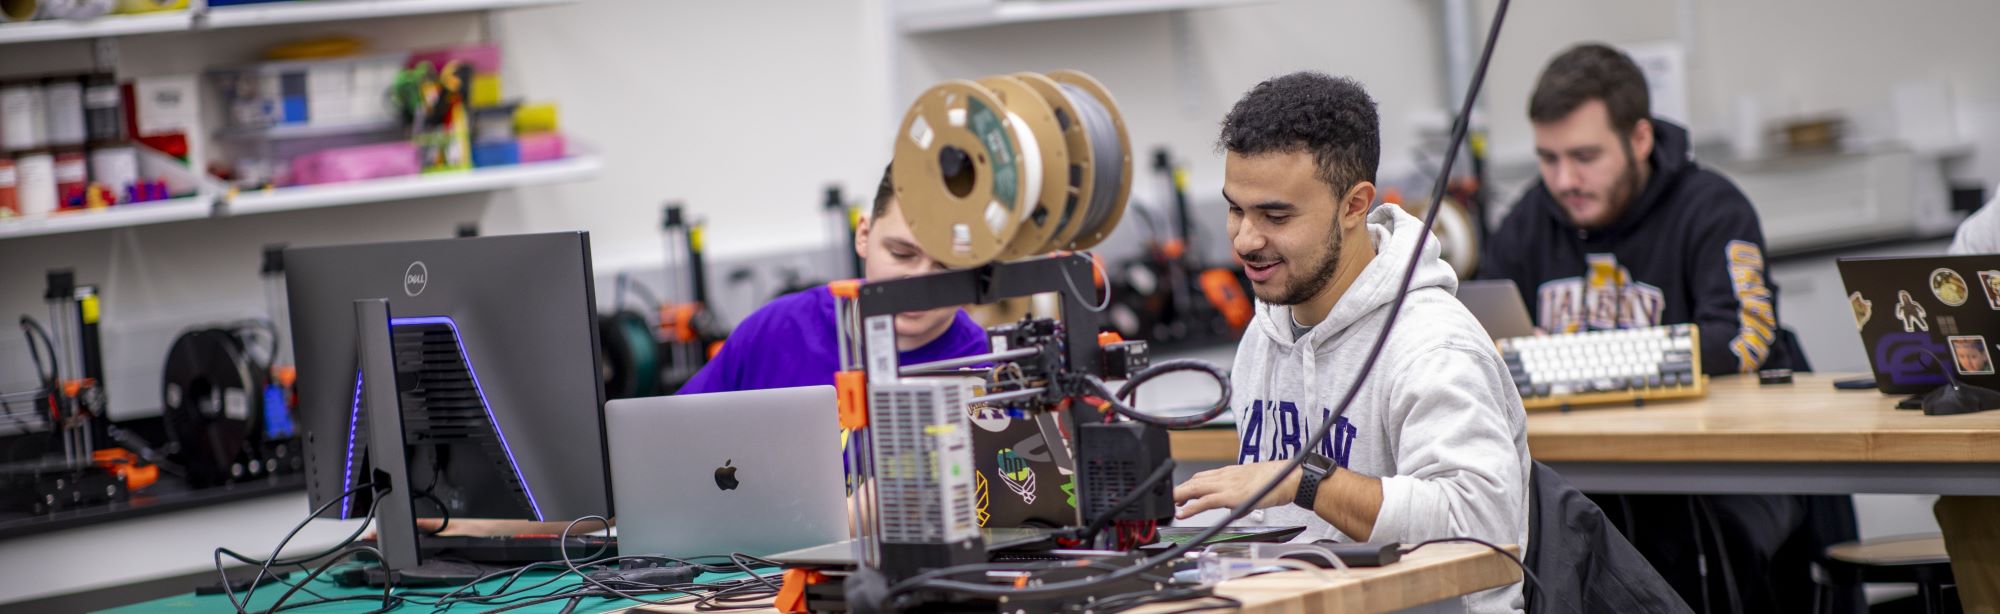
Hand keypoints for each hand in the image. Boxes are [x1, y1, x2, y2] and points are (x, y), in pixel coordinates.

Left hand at [1172, 460, 1301, 519]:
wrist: (1288, 478)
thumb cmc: (1274, 481)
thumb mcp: (1250, 484)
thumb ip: (1237, 492)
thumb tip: (1231, 505)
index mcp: (1229, 473)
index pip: (1201, 477)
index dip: (1187, 485)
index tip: (1179, 493)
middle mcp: (1224, 476)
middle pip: (1194, 481)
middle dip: (1178, 490)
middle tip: (1167, 499)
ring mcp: (1227, 485)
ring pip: (1195, 488)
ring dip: (1179, 496)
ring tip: (1169, 505)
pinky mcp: (1232, 496)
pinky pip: (1206, 501)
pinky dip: (1192, 507)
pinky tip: (1183, 513)